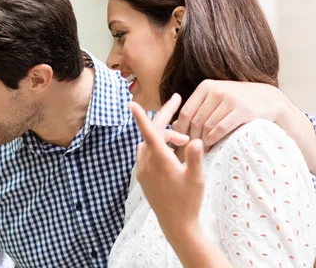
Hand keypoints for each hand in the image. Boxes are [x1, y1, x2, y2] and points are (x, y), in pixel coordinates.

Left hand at [131, 93, 204, 239]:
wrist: (175, 223)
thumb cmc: (188, 201)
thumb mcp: (196, 179)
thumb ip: (195, 158)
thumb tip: (194, 141)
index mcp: (160, 160)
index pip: (148, 133)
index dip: (140, 117)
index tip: (131, 104)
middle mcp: (147, 162)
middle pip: (152, 132)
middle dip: (165, 116)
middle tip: (177, 103)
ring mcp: (142, 168)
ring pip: (150, 141)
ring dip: (164, 135)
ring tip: (184, 141)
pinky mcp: (141, 175)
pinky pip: (146, 152)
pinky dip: (157, 145)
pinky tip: (171, 152)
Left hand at [172, 80, 282, 148]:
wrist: (269, 99)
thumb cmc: (236, 103)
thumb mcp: (216, 99)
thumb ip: (197, 108)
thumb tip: (174, 125)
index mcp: (205, 87)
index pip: (185, 112)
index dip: (180, 131)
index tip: (179, 145)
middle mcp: (216, 90)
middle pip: (195, 121)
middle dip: (191, 140)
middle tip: (189, 153)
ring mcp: (230, 99)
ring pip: (207, 126)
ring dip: (202, 142)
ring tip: (201, 152)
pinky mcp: (243, 109)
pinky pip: (221, 128)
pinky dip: (214, 139)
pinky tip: (212, 146)